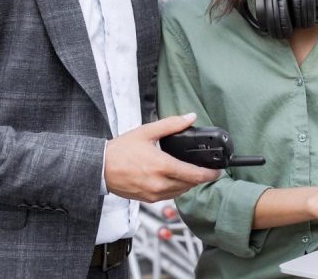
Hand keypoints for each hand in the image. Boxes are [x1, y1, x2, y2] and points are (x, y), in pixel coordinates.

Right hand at [103, 113, 219, 202]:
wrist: (100, 168)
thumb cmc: (120, 150)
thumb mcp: (147, 132)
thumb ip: (171, 125)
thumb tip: (190, 117)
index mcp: (162, 166)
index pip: (194, 175)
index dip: (210, 174)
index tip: (218, 170)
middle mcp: (159, 183)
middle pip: (190, 185)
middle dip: (199, 177)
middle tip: (204, 168)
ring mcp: (154, 194)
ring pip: (181, 192)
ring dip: (188, 183)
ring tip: (189, 171)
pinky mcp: (148, 200)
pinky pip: (169, 196)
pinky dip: (175, 188)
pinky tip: (173, 177)